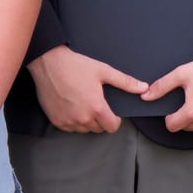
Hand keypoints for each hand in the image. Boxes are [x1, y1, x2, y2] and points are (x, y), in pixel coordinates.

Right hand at [29, 45, 146, 133]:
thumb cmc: (76, 65)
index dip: (114, 120)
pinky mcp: (56, 121)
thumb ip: (125, 82)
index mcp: (96, 107)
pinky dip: (72, 121)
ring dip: (87, 121)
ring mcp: (68, 121)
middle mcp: (82, 117)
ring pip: (84, 130)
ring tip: (83, 103)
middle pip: (98, 129)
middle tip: (96, 104)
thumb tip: (144, 87)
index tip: (111, 113)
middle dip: (101, 119)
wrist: (49, 63)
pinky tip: (72, 106)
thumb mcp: (103, 71)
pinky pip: (69, 128)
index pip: (112, 127)